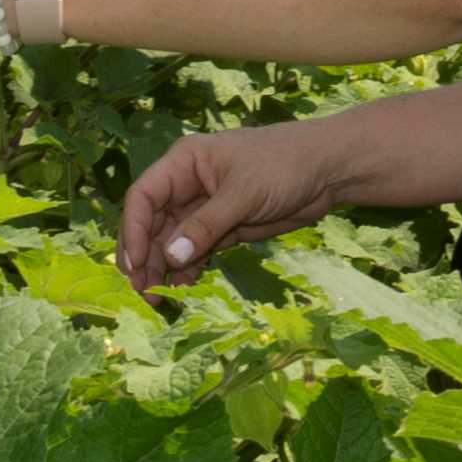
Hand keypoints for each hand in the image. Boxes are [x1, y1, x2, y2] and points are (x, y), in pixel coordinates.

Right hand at [120, 124, 347, 287]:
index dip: (132, 230)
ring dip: (162, 269)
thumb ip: (206, 225)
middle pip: (151, 224)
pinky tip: (181, 291)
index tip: (135, 264)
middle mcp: (188, 184)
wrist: (328, 170)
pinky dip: (186, 271)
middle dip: (144, 257)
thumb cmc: (284, 165)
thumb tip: (171, 257)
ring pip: (171, 242)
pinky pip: (194, 251)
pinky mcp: (223, 228)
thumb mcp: (244, 193)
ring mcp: (204, 208)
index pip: (143, 196)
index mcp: (185, 162)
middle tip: (143, 292)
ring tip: (158, 300)